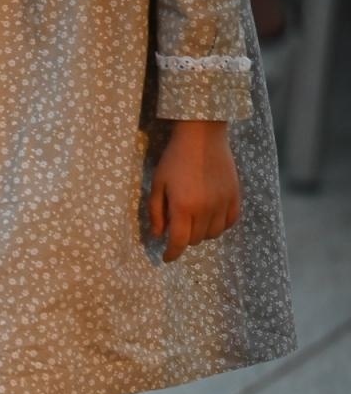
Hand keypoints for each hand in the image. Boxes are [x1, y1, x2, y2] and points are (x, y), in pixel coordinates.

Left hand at [149, 120, 241, 262]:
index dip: (171, 254)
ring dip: (202, 233)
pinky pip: (231, 222)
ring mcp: (223, 202)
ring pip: (213, 234)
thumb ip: (156, 213)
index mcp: (183, 207)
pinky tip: (211, 218)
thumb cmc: (174, 159)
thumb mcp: (157, 185)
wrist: (202, 135)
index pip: (179, 242)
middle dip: (184, 240)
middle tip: (177, 229)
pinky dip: (220, 225)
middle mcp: (206, 208)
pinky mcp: (236, 195)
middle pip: (196, 240)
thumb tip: (158, 236)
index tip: (167, 258)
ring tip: (193, 222)